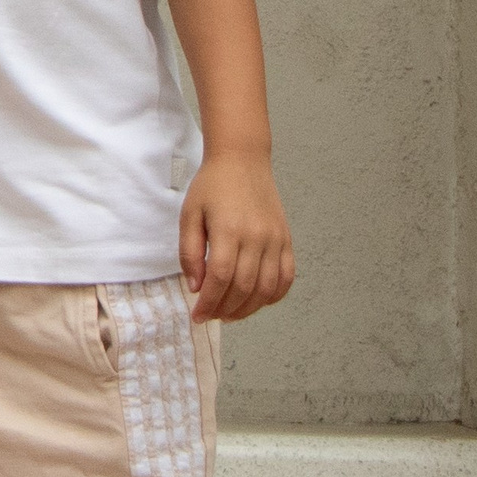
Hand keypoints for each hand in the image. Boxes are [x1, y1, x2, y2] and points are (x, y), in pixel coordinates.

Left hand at [178, 151, 294, 321]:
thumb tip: (196, 287)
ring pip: (267, 288)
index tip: (197, 316)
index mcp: (229, 229)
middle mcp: (257, 236)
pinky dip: (274, 295)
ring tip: (229, 314)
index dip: (208, 302)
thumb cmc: (212, 186)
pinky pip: (286, 277)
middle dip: (225, 309)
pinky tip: (256, 301)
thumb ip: (189, 253)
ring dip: (248, 308)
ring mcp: (276, 239)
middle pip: (244, 287)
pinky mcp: (286, 240)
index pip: (220, 278)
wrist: (242, 160)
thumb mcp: (189, 215)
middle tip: (210, 316)